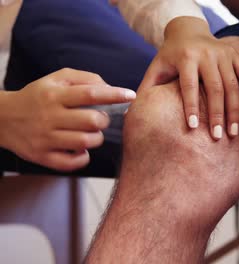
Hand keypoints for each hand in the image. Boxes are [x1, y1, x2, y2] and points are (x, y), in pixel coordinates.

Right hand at [0, 68, 135, 170]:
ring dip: (96, 139)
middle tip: (100, 120)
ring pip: (85, 142)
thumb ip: (85, 79)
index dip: (114, 94)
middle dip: (103, 120)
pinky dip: (83, 157)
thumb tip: (110, 88)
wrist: (3, 118)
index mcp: (55, 94)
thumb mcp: (56, 79)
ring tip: (92, 134)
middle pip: (91, 121)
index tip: (131, 95)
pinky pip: (71, 162)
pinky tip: (82, 149)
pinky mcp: (42, 156)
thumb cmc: (38, 96)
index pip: (90, 93)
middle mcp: (50, 116)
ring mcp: (45, 138)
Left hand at [139, 17, 238, 139]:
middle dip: (218, 114)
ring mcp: (224, 54)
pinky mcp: (235, 55)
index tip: (194, 128)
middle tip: (219, 137)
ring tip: (234, 131)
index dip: (192, 106)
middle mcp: (207, 54)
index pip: (189, 85)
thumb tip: (130, 114)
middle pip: (215, 87)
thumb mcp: (156, 67)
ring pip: (233, 85)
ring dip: (235, 110)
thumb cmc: (170, 56)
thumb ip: (147, 88)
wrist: (188, 30)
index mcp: (185, 57)